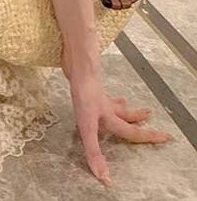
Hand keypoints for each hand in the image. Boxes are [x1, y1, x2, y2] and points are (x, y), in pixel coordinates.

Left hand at [62, 47, 171, 185]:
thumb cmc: (83, 95)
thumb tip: (104, 177)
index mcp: (110, 117)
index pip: (132, 132)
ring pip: (113, 102)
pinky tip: (98, 91)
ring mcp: (98, 95)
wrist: (78, 67)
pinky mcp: (87, 86)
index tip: (165, 136)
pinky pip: (99, 93)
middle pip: (125, 114)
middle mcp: (107, 107)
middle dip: (138, 117)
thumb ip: (94, 151)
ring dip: (122, 104)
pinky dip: (102, 93)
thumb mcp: (87, 127)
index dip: (148, 137)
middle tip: (150, 113)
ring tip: (127, 102)